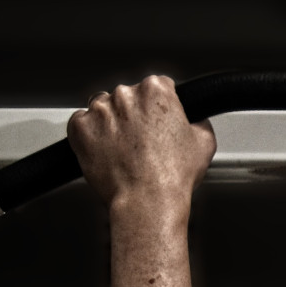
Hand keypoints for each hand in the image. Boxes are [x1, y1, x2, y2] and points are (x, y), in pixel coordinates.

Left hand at [67, 75, 215, 209]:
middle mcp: (126, 95)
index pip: (158, 86)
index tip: (159, 121)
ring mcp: (100, 110)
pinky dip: (91, 135)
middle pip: (128, 96)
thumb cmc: (173, 176)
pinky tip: (106, 150)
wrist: (147, 201)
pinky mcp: (81, 127)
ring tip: (123, 148)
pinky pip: (82, 123)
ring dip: (111, 122)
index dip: (161, 106)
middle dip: (134, 114)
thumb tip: (193, 119)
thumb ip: (198, 121)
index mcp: (156, 91)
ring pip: (103, 107)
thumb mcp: (204, 143)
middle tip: (142, 141)